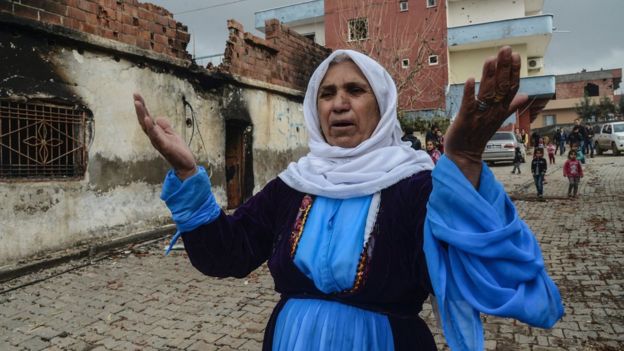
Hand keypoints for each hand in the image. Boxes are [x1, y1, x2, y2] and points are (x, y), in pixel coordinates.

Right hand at [133, 93, 196, 179]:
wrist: (185, 165)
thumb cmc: (178, 151)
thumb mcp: (172, 135)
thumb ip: (165, 127)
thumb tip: (158, 118)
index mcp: (156, 133)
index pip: (147, 117)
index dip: (142, 106)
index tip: (137, 94)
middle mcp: (154, 137)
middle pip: (144, 120)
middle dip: (140, 107)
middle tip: (135, 94)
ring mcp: (158, 141)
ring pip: (147, 126)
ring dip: (142, 114)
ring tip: (138, 103)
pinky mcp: (164, 146)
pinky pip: (156, 136)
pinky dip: (151, 128)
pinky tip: (148, 119)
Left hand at [444, 46, 528, 186]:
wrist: (464, 155)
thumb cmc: (478, 135)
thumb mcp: (497, 119)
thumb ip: (511, 106)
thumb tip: (525, 97)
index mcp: (500, 110)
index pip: (510, 88)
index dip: (514, 72)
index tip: (516, 56)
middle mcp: (492, 111)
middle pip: (500, 87)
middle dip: (503, 67)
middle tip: (506, 49)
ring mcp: (479, 116)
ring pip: (487, 93)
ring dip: (488, 75)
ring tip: (491, 59)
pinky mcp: (465, 120)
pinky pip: (468, 105)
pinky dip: (469, 93)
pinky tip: (470, 79)